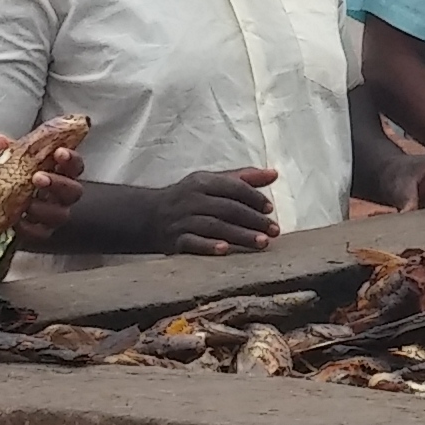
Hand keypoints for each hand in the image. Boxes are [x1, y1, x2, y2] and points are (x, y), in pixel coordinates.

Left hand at [13, 145, 85, 246]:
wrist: (9, 209)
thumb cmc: (21, 181)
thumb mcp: (17, 163)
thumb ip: (13, 152)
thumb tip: (1, 140)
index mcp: (62, 174)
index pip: (75, 165)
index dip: (71, 159)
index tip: (59, 152)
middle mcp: (64, 195)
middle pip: (74, 190)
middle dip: (58, 183)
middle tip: (38, 177)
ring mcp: (55, 215)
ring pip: (60, 214)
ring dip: (43, 207)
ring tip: (27, 202)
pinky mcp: (42, 232)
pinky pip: (41, 234)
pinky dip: (29, 228)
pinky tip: (18, 221)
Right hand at [156, 167, 281, 256]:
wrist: (149, 216)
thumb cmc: (189, 197)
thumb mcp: (211, 182)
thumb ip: (243, 178)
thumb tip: (274, 173)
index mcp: (203, 182)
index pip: (233, 187)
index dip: (253, 197)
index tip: (270, 209)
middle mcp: (192, 199)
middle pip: (228, 209)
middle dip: (253, 220)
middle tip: (275, 231)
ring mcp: (182, 220)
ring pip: (214, 226)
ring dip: (240, 235)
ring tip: (262, 243)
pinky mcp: (174, 240)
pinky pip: (192, 243)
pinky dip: (208, 246)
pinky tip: (225, 250)